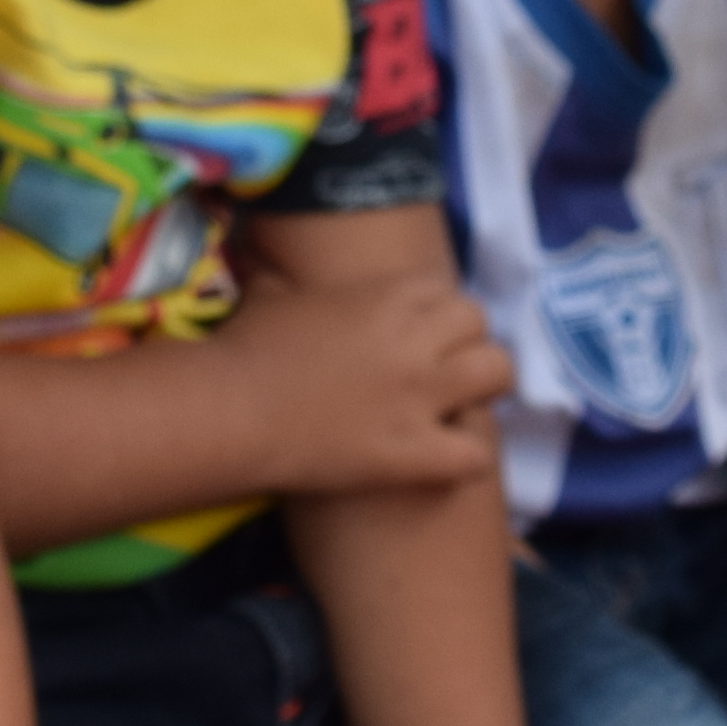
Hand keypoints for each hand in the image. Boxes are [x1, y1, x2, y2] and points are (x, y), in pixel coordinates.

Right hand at [214, 257, 514, 490]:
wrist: (229, 413)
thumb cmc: (243, 351)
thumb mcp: (269, 294)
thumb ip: (286, 277)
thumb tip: (270, 265)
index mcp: (385, 297)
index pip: (446, 290)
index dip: (436, 314)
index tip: (419, 334)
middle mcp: (414, 339)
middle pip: (479, 324)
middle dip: (465, 343)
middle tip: (441, 369)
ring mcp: (420, 396)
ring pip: (497, 375)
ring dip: (482, 389)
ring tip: (456, 407)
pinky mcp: (414, 454)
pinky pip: (475, 453)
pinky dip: (466, 458)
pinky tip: (445, 460)